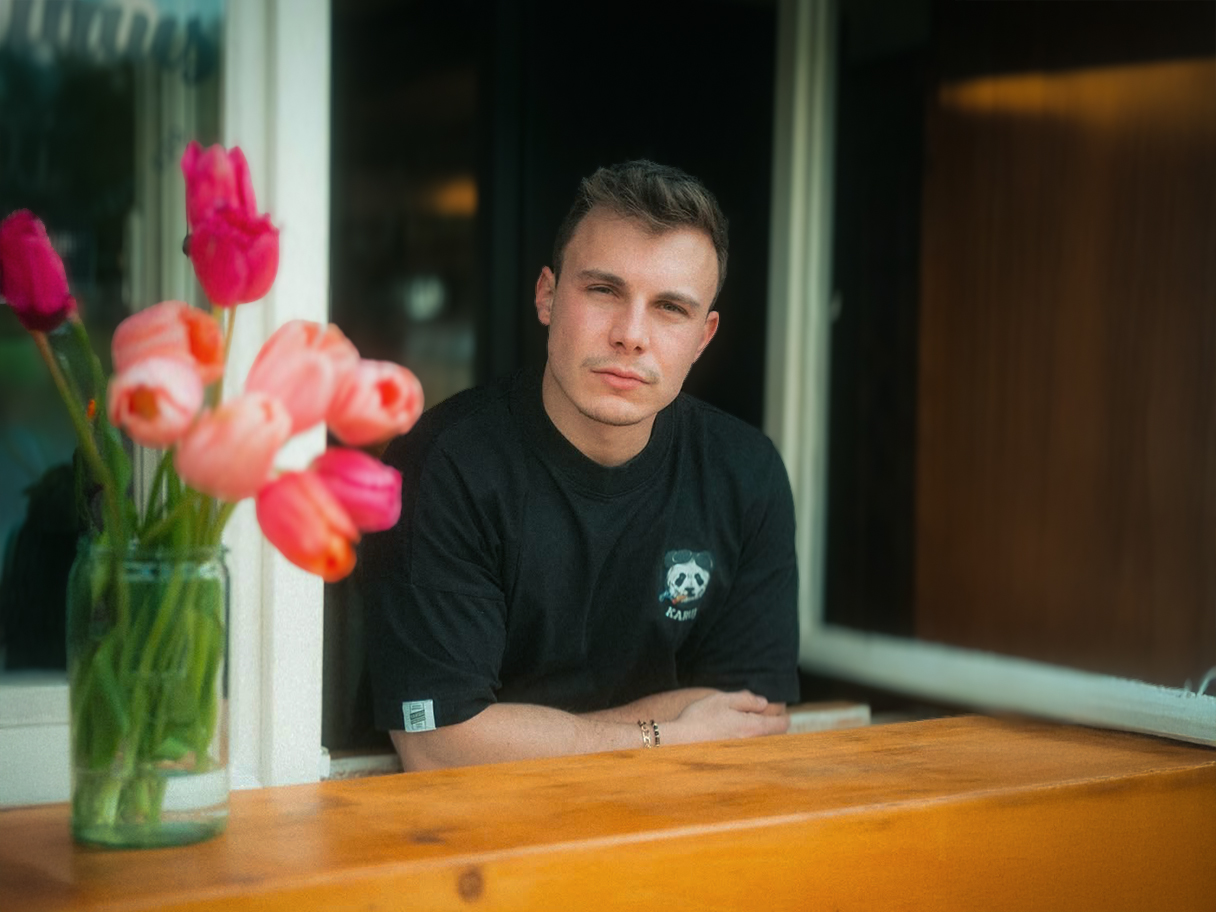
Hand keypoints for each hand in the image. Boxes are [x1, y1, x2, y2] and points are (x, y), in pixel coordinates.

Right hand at [662, 690, 789, 745]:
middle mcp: (752, 745)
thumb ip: (746, 699)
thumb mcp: (723, 700)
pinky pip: (749, 753)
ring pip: (761, 745)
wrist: (679, 742)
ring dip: (759, 736)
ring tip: (744, 726)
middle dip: (772, 726)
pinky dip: (747, 745)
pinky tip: (732, 738)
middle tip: (761, 715)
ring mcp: (744, 756)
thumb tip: (764, 703)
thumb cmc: (700, 718)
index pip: (782, 724)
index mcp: (754, 728)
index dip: (782, 715)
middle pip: (774, 736)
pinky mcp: (734, 763)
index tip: (778, 710)